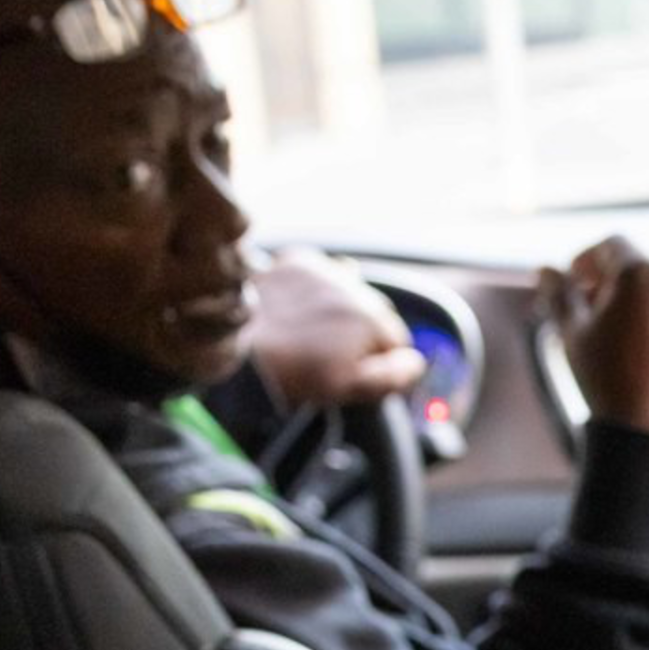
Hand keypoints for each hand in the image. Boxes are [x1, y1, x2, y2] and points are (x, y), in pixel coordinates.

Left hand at [246, 249, 427, 412]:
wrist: (232, 346)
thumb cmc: (290, 373)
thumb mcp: (348, 388)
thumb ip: (391, 376)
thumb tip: (416, 362)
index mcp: (372, 318)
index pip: (397, 341)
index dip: (379, 361)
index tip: (353, 372)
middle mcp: (353, 286)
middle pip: (375, 312)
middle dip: (360, 333)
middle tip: (329, 357)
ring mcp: (323, 270)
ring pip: (350, 289)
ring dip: (340, 307)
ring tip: (313, 333)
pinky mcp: (295, 262)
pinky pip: (321, 271)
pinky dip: (316, 287)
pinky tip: (301, 308)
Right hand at [540, 237, 648, 446]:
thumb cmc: (610, 383)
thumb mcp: (574, 335)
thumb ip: (558, 294)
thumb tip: (545, 271)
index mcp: (641, 273)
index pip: (611, 244)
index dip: (587, 260)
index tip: (576, 283)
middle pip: (642, 263)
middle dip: (615, 280)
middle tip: (594, 311)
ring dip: (645, 299)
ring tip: (624, 334)